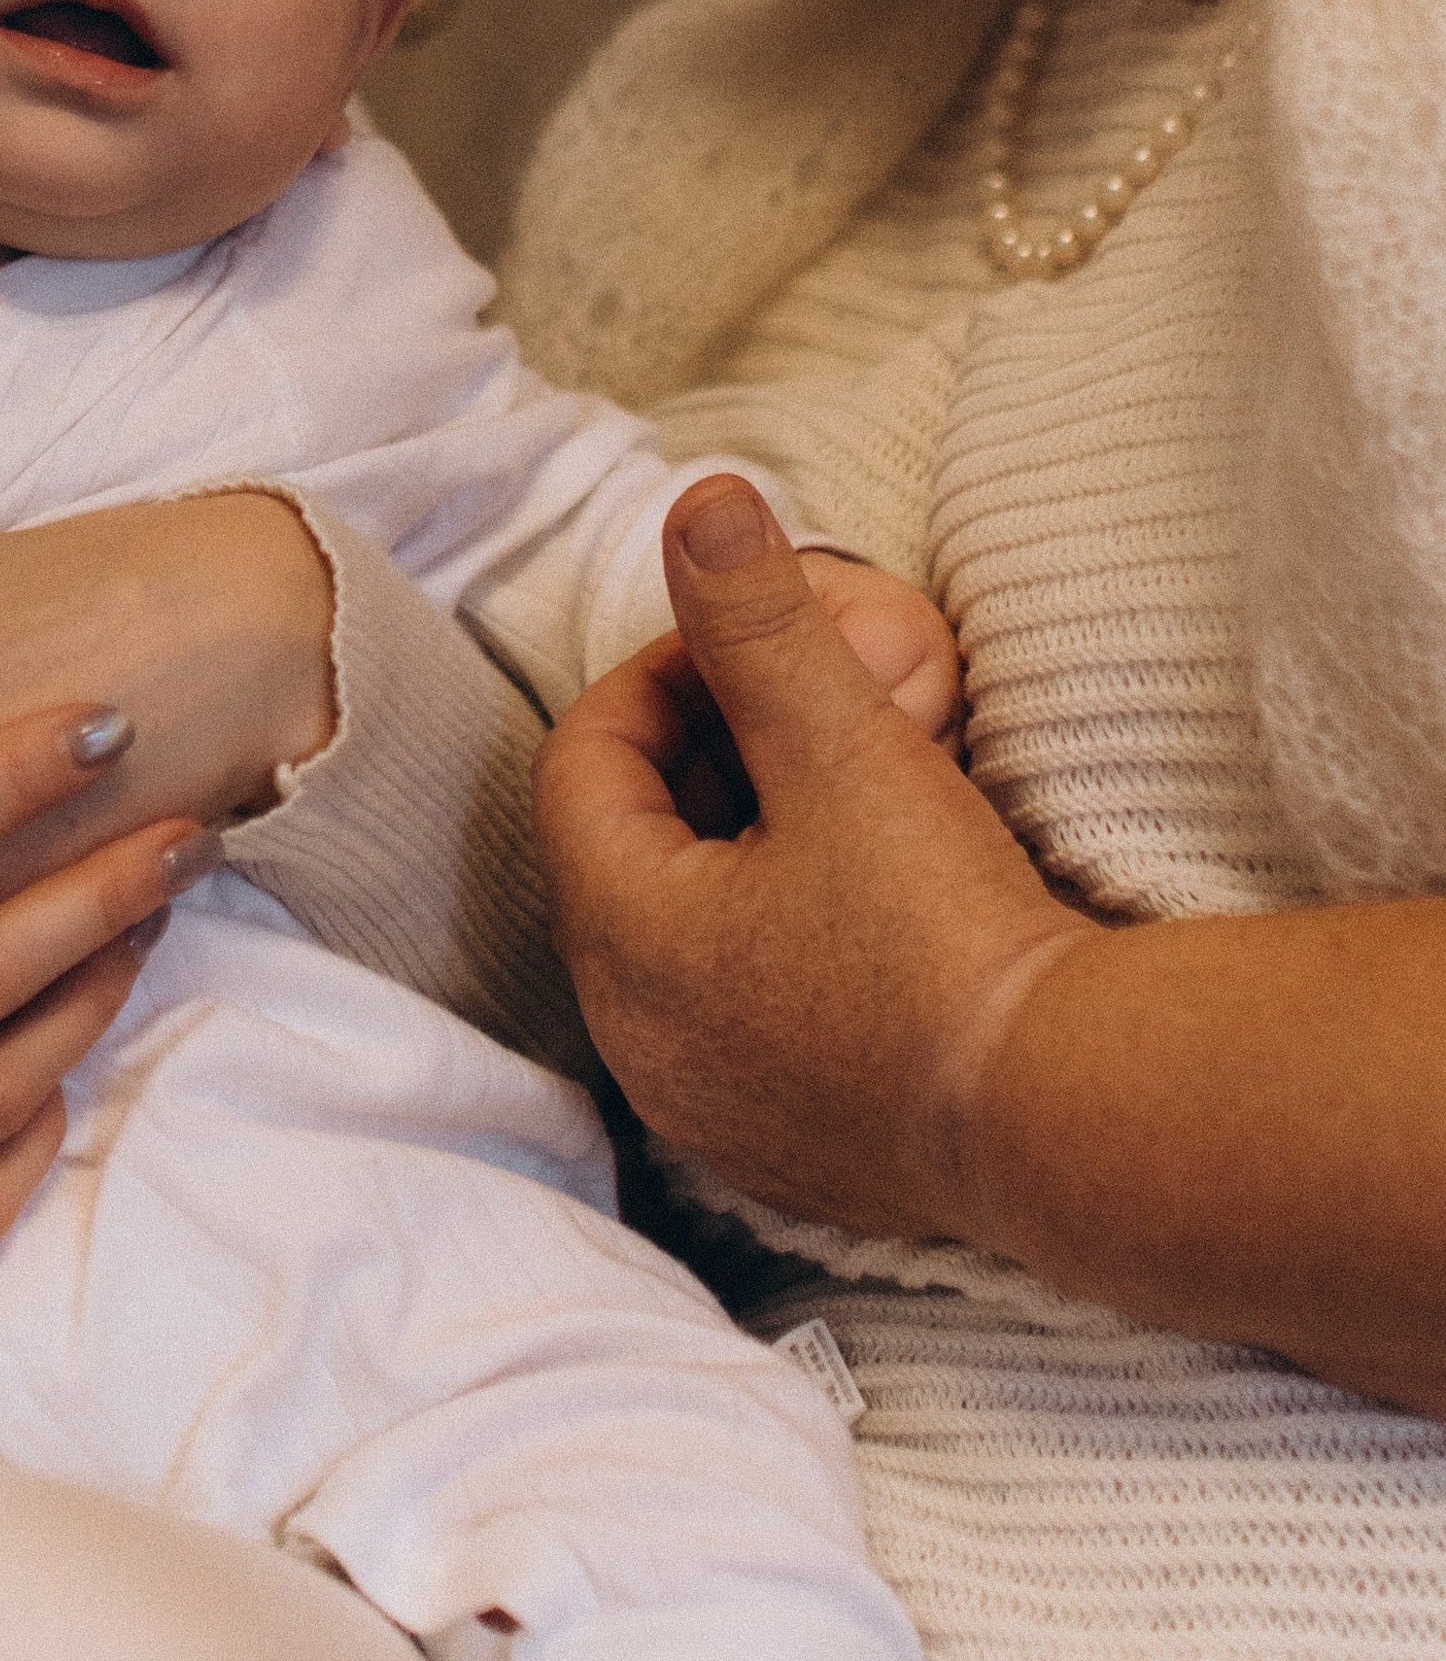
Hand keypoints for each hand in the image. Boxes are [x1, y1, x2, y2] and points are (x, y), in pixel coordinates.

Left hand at [536, 477, 1081, 1241]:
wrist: (1076, 1124)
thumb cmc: (944, 934)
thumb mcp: (841, 746)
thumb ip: (759, 620)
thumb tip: (698, 501)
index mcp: (621, 939)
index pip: (584, 764)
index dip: (661, 676)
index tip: (753, 642)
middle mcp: (639, 1042)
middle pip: (629, 851)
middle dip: (703, 762)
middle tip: (801, 707)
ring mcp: (714, 1112)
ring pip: (690, 937)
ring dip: (743, 852)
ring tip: (844, 794)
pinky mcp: (792, 1158)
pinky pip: (748, 1018)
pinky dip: (783, 942)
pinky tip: (874, 908)